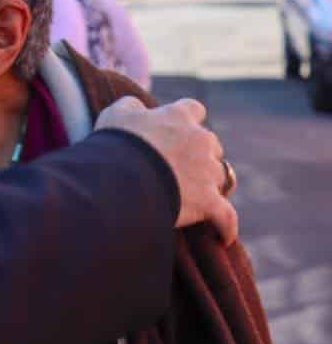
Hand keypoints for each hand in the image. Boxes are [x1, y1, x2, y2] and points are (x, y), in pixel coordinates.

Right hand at [96, 96, 237, 246]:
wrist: (122, 176)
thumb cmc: (117, 144)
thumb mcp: (116, 115)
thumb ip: (132, 107)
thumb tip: (138, 109)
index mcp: (178, 117)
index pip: (193, 109)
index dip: (187, 120)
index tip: (178, 129)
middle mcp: (200, 140)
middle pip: (212, 145)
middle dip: (201, 155)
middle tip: (180, 167)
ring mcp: (208, 172)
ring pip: (221, 178)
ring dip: (211, 186)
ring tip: (196, 200)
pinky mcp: (210, 202)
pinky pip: (226, 217)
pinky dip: (225, 227)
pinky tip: (222, 237)